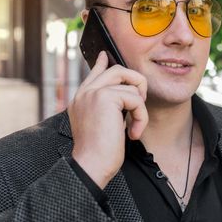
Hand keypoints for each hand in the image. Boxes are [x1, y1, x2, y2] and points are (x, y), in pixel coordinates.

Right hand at [68, 51, 147, 188]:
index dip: (102, 64)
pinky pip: (135, 99)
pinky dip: (141, 116)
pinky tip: (133, 133)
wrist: (90, 165)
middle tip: (140, 102)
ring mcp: (94, 93)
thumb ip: (106, 108)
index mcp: (81, 99)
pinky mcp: (106, 97)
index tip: (105, 56)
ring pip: (131, 85)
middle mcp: (85, 93)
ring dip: (140, 109)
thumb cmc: (97, 153)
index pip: (94, 74)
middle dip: (136, 82)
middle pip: (117, 70)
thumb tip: (122, 96)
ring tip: (134, 128)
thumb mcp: (100, 125)